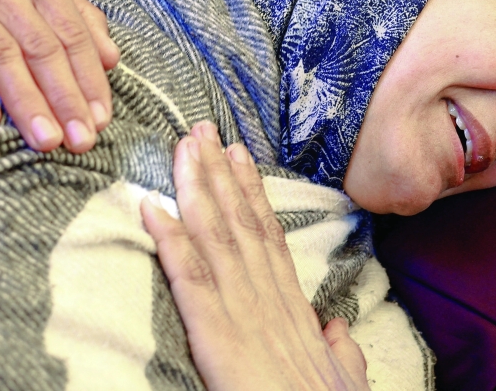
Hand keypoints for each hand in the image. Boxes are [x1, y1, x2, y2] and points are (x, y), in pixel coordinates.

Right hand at [0, 0, 119, 152]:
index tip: (102, 120)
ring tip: (46, 140)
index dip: (89, 79)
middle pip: (42, 48)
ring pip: (0, 54)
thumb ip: (79, 18)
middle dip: (65, 98)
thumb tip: (111, 60)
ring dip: (26, 101)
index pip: (73, 34)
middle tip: (81, 141)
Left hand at [142, 122, 368, 390]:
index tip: (239, 155)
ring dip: (196, 187)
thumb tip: (334, 325)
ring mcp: (242, 312)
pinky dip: (170, 241)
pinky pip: (189, 281)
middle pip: (239, 223)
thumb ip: (341, 347)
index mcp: (290, 306)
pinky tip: (151, 208)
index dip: (251, 193)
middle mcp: (266, 297)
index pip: (267, 236)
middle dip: (218, 172)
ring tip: (182, 146)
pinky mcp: (217, 337)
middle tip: (202, 129)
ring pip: (216, 237)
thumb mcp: (344, 376)